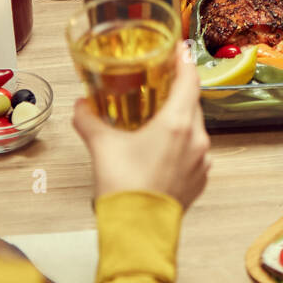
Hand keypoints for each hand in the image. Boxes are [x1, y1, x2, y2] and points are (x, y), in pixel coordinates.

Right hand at [71, 46, 210, 208]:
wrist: (138, 233)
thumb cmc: (123, 188)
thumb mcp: (101, 146)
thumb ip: (89, 120)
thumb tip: (81, 105)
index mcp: (178, 123)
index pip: (189, 80)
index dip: (184, 61)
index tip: (179, 49)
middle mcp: (197, 139)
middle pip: (192, 104)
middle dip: (176, 93)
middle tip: (159, 85)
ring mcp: (202, 161)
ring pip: (193, 129)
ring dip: (177, 121)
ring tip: (155, 120)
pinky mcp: (199, 180)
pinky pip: (193, 153)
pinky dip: (180, 145)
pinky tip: (159, 151)